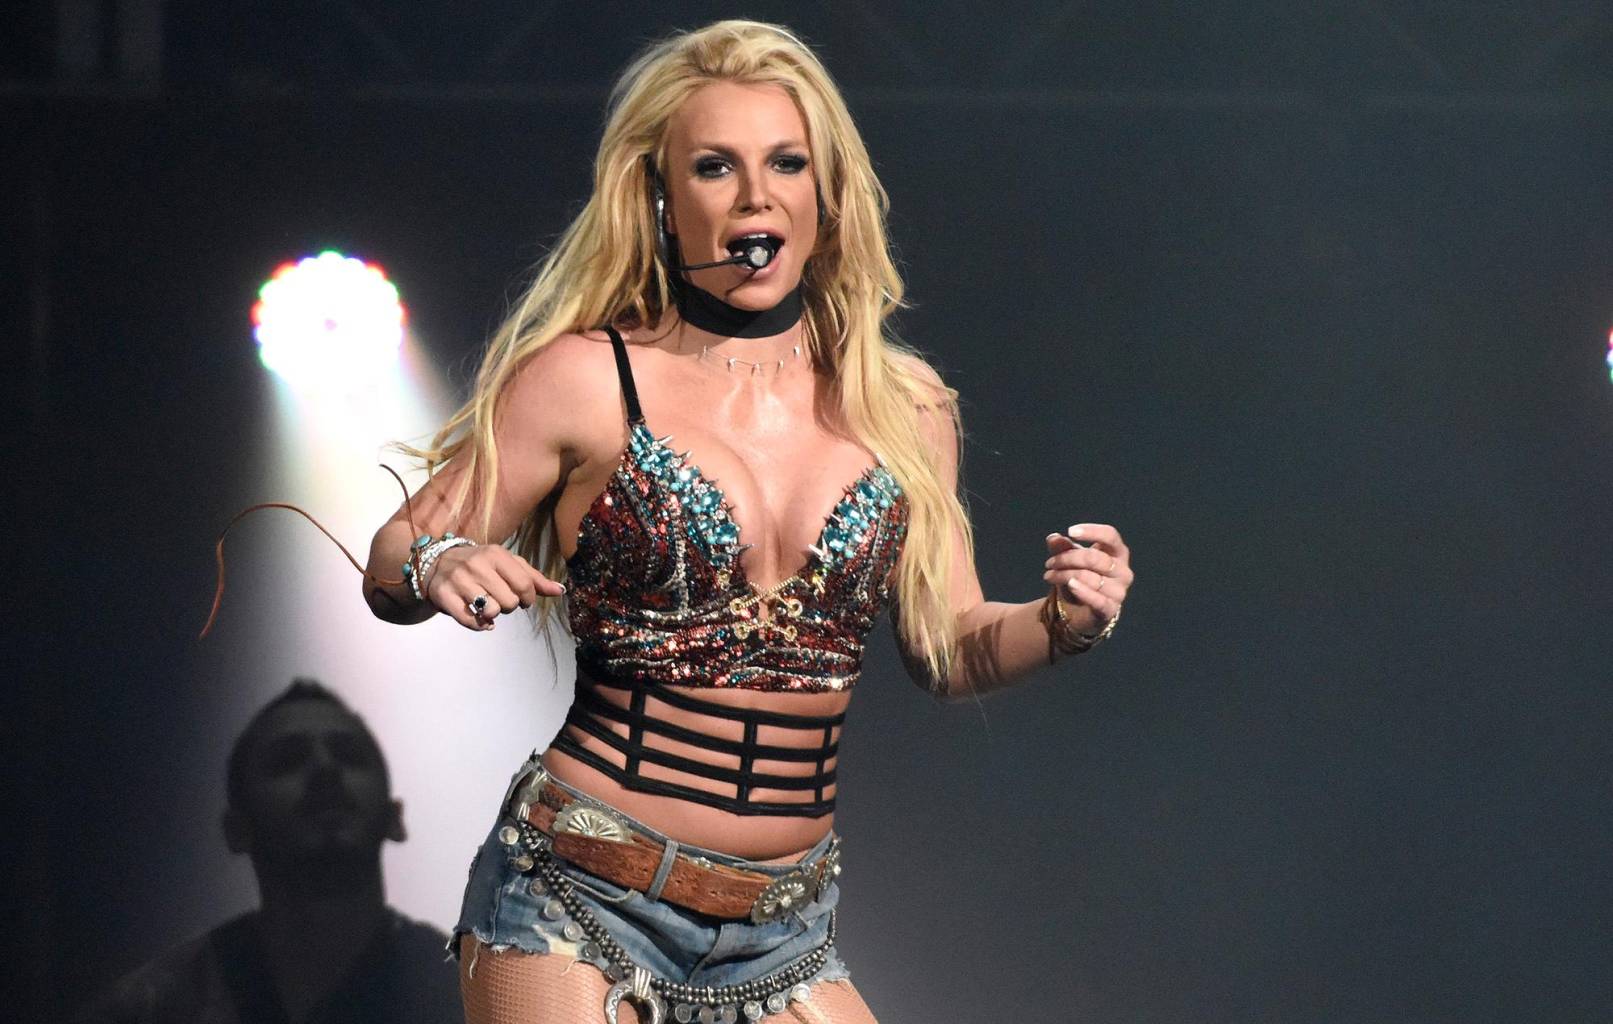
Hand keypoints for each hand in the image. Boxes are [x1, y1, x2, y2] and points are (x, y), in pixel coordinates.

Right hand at [425, 544, 564, 630]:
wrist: (438, 562)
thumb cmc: (481, 565)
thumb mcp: (508, 565)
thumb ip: (534, 578)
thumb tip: (561, 591)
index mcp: (496, 554)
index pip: (525, 585)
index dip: (528, 599)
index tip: (523, 599)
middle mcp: (477, 565)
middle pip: (510, 601)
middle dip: (510, 606)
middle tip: (501, 600)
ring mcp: (459, 580)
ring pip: (491, 611)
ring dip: (494, 615)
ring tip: (489, 606)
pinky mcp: (443, 595)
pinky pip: (469, 621)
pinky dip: (479, 625)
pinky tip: (480, 618)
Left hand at [1043, 523, 1131, 631]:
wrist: (1079, 609)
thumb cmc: (1079, 576)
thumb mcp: (1069, 558)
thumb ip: (1062, 547)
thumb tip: (1053, 538)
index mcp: (1118, 552)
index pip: (1110, 536)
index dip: (1092, 531)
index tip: (1070, 531)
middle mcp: (1123, 571)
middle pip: (1095, 558)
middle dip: (1068, 558)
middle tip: (1050, 563)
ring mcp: (1119, 591)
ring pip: (1091, 578)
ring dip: (1065, 575)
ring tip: (1049, 575)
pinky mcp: (1111, 609)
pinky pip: (1097, 600)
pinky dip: (1082, 591)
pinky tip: (1069, 585)